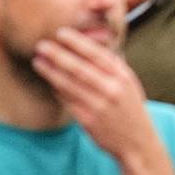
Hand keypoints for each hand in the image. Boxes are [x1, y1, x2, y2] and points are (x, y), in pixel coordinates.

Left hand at [33, 28, 174, 174]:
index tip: (61, 33)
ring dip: (50, 72)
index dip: (77, 42)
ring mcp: (98, 106)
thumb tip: (94, 44)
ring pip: (69, 85)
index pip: (96, 54)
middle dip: (58, 55)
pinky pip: (67, 101)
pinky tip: (48, 81)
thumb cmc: (131, 108)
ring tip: (38, 61)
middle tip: (42, 45)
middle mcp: (111, 89)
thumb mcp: (130, 83)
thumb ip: (113, 66)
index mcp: (122, 76)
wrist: (137, 141)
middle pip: (79, 68)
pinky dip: (56, 89)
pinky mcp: (87, 120)